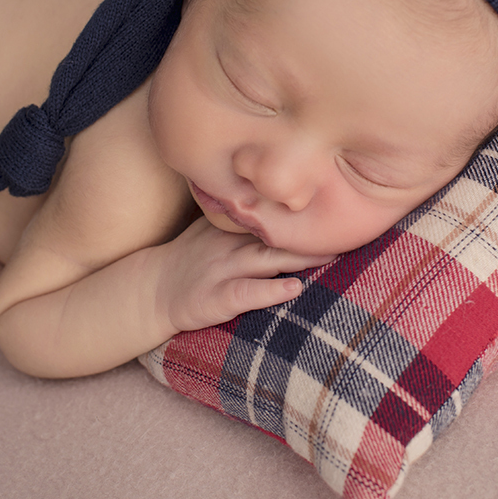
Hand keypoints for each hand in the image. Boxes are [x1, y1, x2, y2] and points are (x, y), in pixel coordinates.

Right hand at [151, 216, 334, 333]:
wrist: (151, 290)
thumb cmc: (190, 259)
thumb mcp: (213, 228)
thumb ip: (245, 217)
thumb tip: (284, 199)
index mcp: (232, 227)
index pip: (272, 211)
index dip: (302, 207)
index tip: (338, 199)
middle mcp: (230, 244)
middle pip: (275, 233)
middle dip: (310, 231)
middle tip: (346, 225)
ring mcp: (222, 271)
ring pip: (266, 260)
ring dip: (299, 257)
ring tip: (331, 254)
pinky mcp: (215, 299)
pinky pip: (245, 293)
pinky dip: (270, 291)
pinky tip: (293, 288)